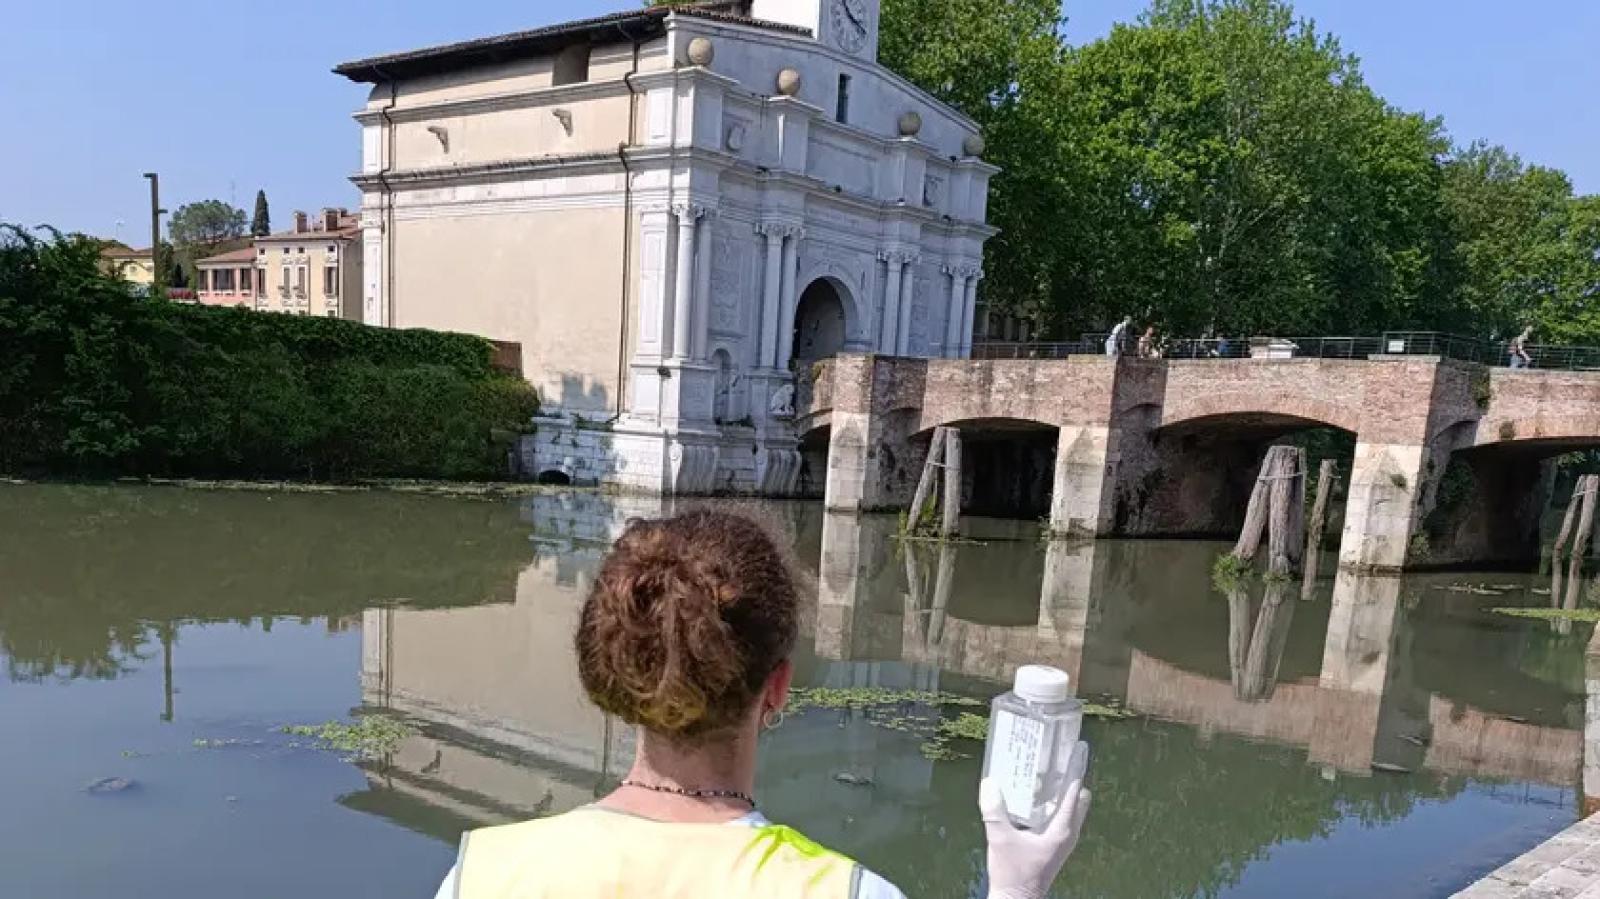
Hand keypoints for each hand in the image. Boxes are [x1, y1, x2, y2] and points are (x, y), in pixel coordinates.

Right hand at [979, 742, 1091, 898]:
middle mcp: (1068, 835)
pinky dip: (1054, 806)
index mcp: (1062, 831)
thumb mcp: (1000, 838)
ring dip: (1062, 793)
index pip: (1075, 793)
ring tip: (1045, 776)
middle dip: (1070, 780)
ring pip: (1071, 810)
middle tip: (1056, 762)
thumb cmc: (1013, 874)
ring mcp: (1063, 842)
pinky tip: (1035, 800)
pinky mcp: (1054, 847)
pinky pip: (1061, 819)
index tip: (1075, 752)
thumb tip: (990, 783)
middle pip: (1079, 799)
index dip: (1075, 771)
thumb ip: (994, 810)